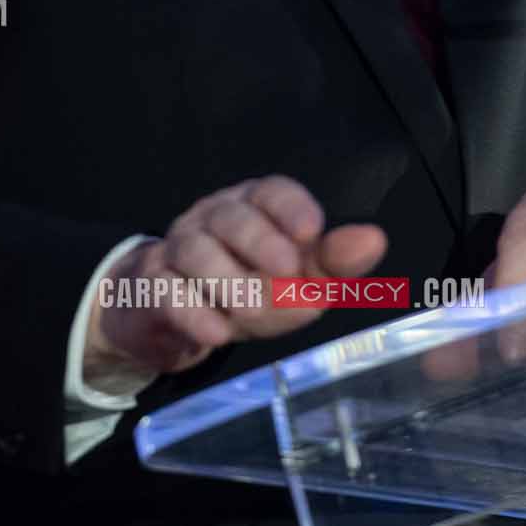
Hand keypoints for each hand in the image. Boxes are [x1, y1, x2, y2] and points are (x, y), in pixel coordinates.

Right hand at [82, 175, 387, 387]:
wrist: (170, 314)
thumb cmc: (245, 286)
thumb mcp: (292, 280)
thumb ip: (332, 262)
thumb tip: (373, 239)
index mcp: (253, 206)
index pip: (271, 191)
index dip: (290, 207)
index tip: (310, 232)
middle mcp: (213, 218)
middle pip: (232, 216)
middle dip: (259, 241)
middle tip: (285, 272)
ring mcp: (177, 248)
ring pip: (196, 250)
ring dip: (227, 281)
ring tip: (252, 312)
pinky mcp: (151, 284)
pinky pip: (166, 291)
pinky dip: (192, 312)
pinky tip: (216, 334)